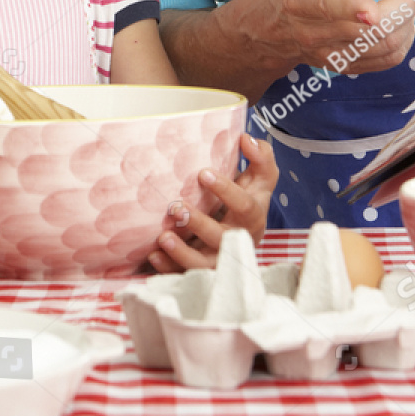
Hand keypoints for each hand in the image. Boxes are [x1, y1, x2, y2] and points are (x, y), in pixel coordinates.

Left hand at [148, 134, 278, 271]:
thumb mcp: (260, 178)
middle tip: (176, 206)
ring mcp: (220, 260)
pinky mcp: (202, 272)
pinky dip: (169, 269)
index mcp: (253, 217)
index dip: (226, 191)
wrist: (242, 232)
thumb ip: (260, 156)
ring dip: (183, 253)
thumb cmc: (247, 199)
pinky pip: (185, 276)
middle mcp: (237, 241)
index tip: (203, 172)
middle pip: (222, 239)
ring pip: (204, 265)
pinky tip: (153, 255)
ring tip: (162, 237)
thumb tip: (245, 139)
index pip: (245, 206)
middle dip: (199, 224)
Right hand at [235, 0, 414, 77]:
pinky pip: (387, 60)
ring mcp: (330, 54)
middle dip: (409, 6)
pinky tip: (404, 19)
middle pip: (370, 31)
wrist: (267, 29)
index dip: (350, 8)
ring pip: (384, 48)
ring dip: (411, 20)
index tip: (372, 8)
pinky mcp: (345, 67)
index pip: (326, 5)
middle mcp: (313, 32)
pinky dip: (405, 38)